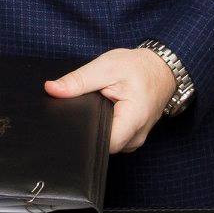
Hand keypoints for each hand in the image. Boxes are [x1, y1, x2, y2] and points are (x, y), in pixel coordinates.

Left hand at [44, 48, 176, 153]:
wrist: (161, 70)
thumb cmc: (138, 67)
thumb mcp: (106, 67)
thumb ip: (79, 80)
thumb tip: (52, 89)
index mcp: (133, 119)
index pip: (103, 143)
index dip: (83, 135)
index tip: (69, 122)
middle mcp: (136, 136)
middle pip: (103, 145)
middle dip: (87, 129)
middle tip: (77, 109)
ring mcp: (135, 139)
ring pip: (107, 143)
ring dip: (96, 128)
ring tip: (91, 108)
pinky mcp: (132, 137)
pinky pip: (113, 139)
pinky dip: (104, 127)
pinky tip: (99, 113)